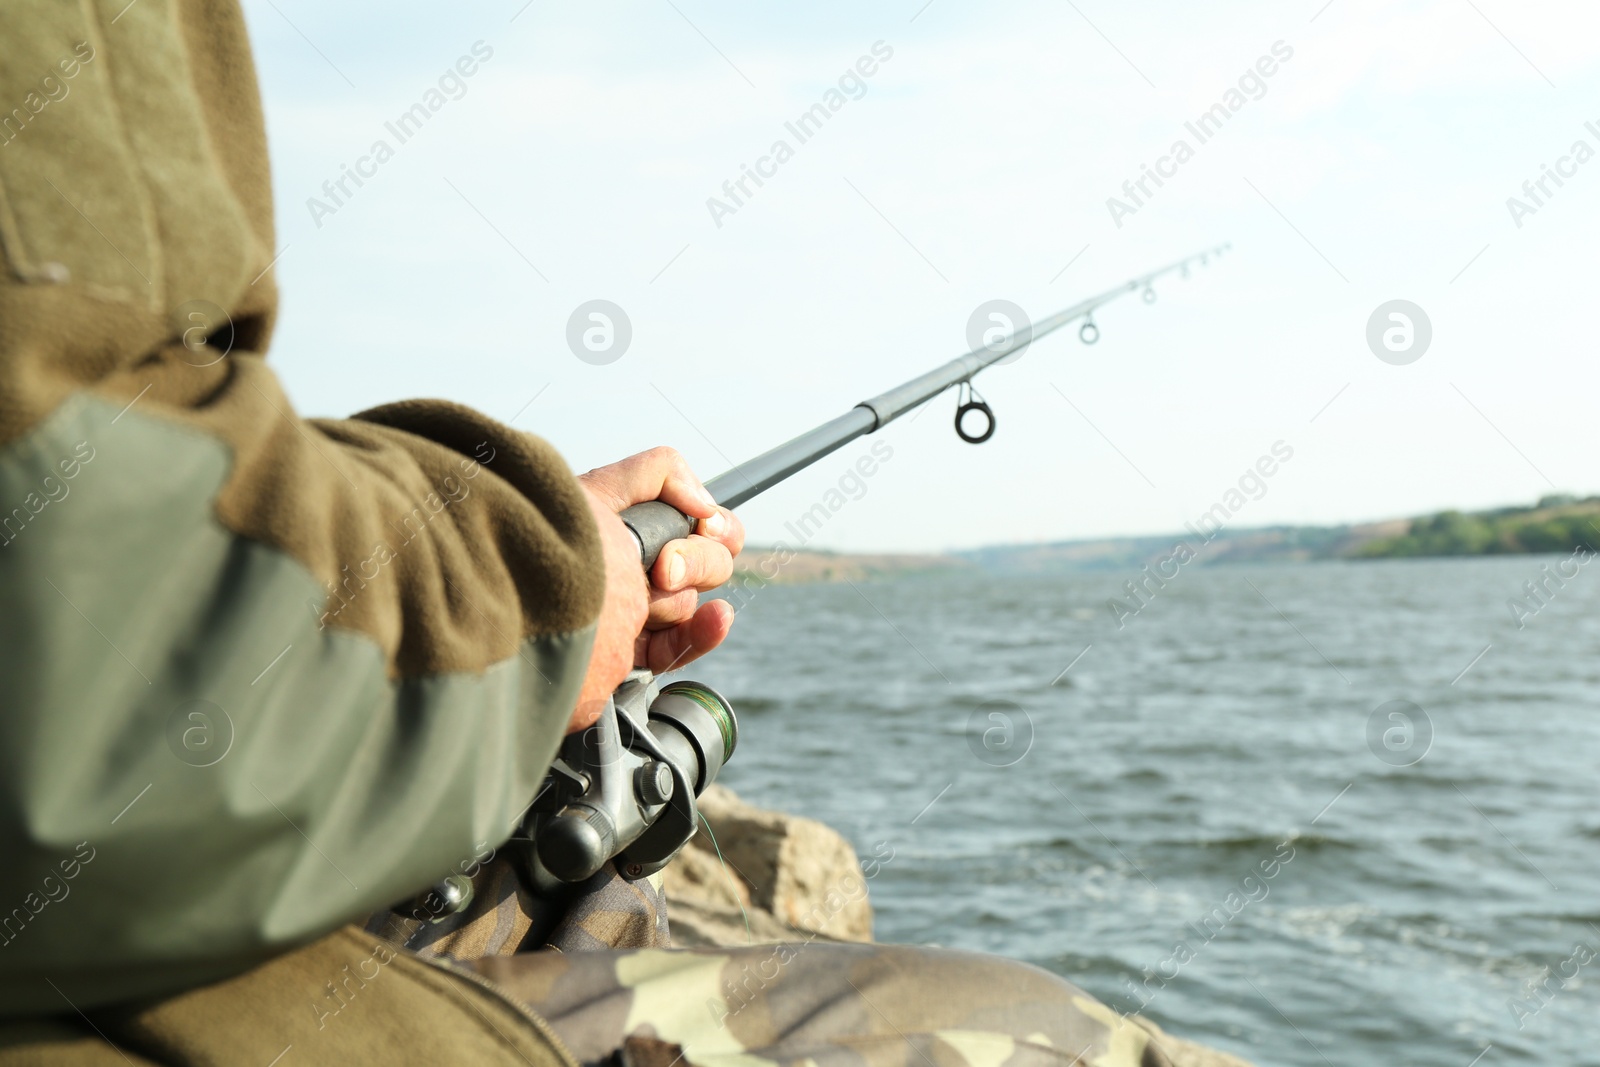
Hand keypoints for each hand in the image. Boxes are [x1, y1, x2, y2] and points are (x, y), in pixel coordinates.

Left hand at [569, 447, 744, 731]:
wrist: (529, 617)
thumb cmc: (553, 551)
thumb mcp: (599, 492)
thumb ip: (658, 475)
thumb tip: (705, 506)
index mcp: (620, 525)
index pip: (690, 516)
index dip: (709, 520)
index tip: (704, 524)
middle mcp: (630, 563)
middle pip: (706, 558)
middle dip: (695, 560)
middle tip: (663, 569)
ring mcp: (633, 610)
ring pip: (691, 599)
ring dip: (674, 599)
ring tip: (640, 601)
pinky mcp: (633, 653)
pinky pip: (683, 644)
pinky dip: (705, 631)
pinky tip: (716, 618)